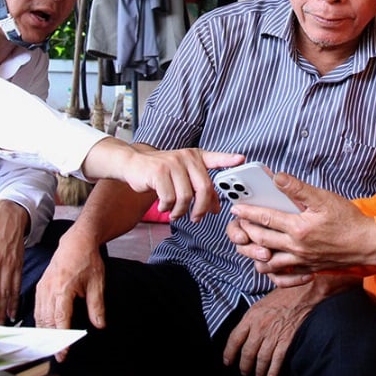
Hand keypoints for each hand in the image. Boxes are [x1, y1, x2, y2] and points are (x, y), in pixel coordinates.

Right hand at [34, 227, 104, 360]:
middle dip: (51, 339)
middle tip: (58, 355)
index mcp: (63, 288)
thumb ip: (97, 305)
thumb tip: (100, 325)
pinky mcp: (40, 286)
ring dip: (44, 332)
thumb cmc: (88, 260)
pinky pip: (37, 308)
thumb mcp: (97, 282)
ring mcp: (42, 287)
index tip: (63, 353)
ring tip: (51, 347)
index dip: (61, 338)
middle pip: (46, 321)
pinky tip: (45, 330)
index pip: (60, 319)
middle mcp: (49, 289)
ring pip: (39, 316)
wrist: (76, 242)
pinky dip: (40, 321)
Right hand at [83, 139, 242, 220]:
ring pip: (185, 197)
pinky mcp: (158, 172)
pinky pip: (169, 198)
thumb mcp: (183, 177)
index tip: (241, 159)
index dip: (228, 159)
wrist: (134, 165)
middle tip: (196, 218)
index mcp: (195, 157)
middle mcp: (186, 157)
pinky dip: (166, 207)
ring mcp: (172, 163)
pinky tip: (162, 206)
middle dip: (201, 208)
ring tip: (174, 212)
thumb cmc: (162, 173)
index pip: (215, 158)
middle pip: (203, 188)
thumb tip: (216, 208)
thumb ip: (200, 189)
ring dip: (180, 211)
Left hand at [223, 278, 354, 375]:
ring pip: (261, 359)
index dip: (229, 353)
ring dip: (258, 371)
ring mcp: (273, 334)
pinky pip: (277, 360)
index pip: (234, 339)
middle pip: (247, 352)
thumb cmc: (283, 296)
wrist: (304, 292)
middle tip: (244, 372)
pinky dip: (273, 371)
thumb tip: (243, 335)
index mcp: (251, 317)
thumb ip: (251, 320)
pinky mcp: (287, 339)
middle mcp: (260, 327)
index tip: (227, 361)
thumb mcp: (261, 304)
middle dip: (244, 366)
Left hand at [229, 172, 375, 285]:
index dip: (247, 212)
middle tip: (238, 222)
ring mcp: (301, 260)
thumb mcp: (323, 198)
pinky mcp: (307, 268)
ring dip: (254, 252)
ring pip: (267, 261)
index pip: (265, 218)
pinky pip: (282, 275)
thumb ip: (298, 189)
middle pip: (260, 240)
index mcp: (298, 228)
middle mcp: (296, 247)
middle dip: (245, 230)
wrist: (367, 244)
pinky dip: (272, 270)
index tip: (236, 207)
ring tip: (250, 241)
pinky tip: (269, 261)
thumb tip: (277, 178)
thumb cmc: (348, 220)